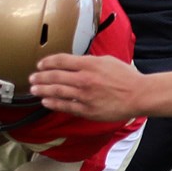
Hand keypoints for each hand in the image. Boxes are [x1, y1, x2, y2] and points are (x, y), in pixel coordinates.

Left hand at [28, 53, 143, 120]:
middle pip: (55, 76)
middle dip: (40, 77)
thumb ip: (88, 61)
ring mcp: (85, 95)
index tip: (40, 64)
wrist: (139, 95)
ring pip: (57, 91)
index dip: (47, 62)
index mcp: (89, 64)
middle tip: (32, 78)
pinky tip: (45, 101)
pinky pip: (66, 106)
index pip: (61, 60)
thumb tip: (73, 62)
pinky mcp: (87, 110)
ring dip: (43, 90)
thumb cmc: (125, 77)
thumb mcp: (106, 61)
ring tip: (34, 89)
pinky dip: (53, 103)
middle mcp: (84, 79)